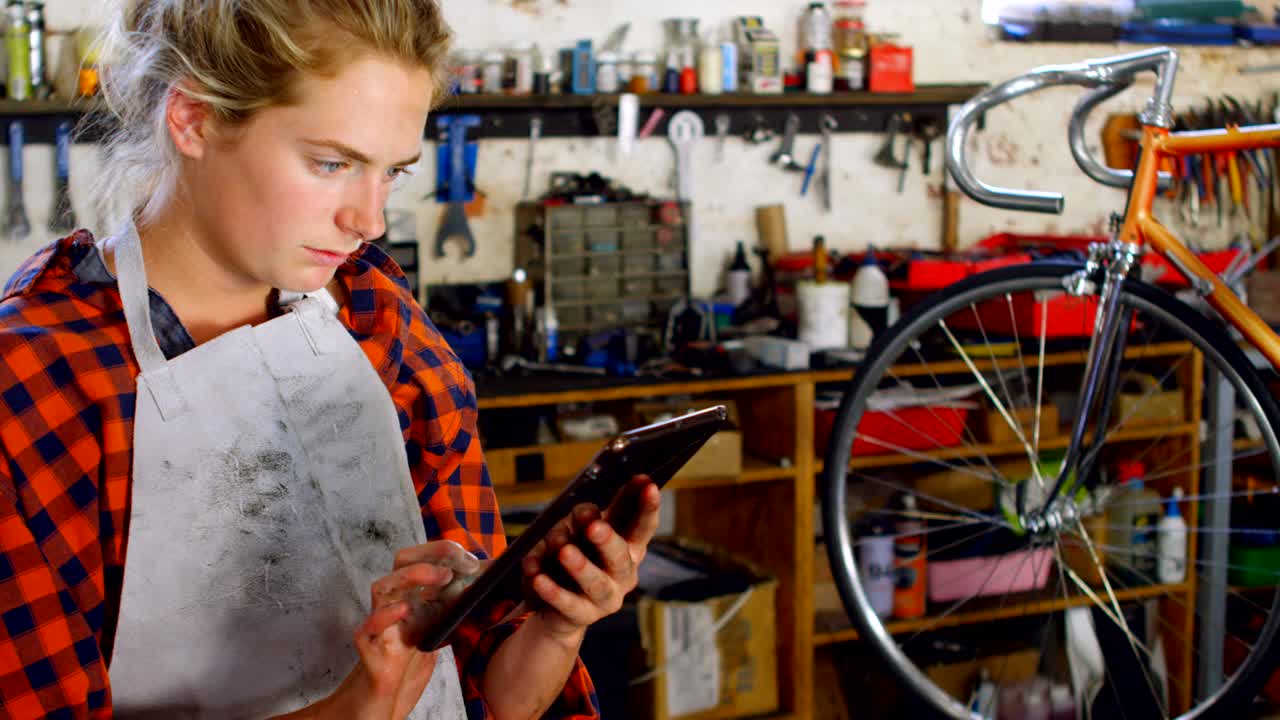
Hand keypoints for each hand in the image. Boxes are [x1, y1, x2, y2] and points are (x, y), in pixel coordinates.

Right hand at [339, 540, 482, 719]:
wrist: (392, 688)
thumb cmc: (415, 649)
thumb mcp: (444, 618)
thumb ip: (460, 597)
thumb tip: (492, 575)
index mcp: (412, 590)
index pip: (421, 557)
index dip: (443, 553)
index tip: (471, 562)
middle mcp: (395, 599)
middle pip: (401, 562)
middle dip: (429, 555)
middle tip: (457, 562)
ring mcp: (380, 621)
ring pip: (382, 587)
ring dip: (411, 576)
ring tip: (441, 576)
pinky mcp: (369, 647)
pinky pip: (368, 628)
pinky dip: (384, 617)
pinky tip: (403, 610)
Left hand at [521, 475, 661, 642]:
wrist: (557, 606)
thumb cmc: (576, 554)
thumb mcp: (582, 529)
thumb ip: (588, 517)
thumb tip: (589, 512)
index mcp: (629, 549)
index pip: (642, 526)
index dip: (648, 507)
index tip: (649, 485)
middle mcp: (623, 574)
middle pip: (620, 557)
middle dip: (607, 540)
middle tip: (593, 526)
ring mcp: (604, 598)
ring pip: (596, 584)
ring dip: (581, 567)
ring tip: (564, 551)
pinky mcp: (581, 615)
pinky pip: (567, 603)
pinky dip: (552, 590)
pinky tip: (538, 578)